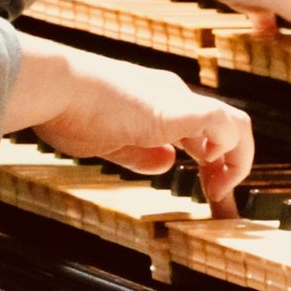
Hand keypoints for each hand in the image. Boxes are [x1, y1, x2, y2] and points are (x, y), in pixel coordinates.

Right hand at [5, 36, 253, 212]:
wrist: (54, 84)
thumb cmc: (67, 110)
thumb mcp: (108, 140)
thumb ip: (140, 153)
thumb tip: (168, 162)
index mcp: (158, 103)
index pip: (202, 133)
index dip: (213, 166)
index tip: (210, 196)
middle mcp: (174, 96)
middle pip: (226, 129)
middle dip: (233, 168)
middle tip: (222, 205)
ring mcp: (176, 100)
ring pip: (234, 123)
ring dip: (237, 162)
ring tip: (219, 194)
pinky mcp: (172, 110)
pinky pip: (221, 122)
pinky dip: (228, 148)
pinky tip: (209, 169)